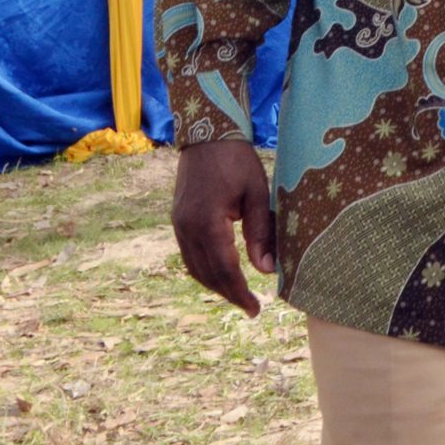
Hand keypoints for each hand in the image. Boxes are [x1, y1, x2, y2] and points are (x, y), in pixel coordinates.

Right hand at [170, 139, 275, 316]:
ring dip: (215, 285)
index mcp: (207, 222)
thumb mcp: (256, 193)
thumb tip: (266, 270)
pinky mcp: (178, 220)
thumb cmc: (236, 161)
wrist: (207, 135)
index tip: (255, 309)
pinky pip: (189, 255)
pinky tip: (221, 274)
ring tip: (239, 295)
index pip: (223, 269)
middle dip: (229, 293)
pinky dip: (205, 270)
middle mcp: (187, 228)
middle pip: (207, 273)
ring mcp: (179, 225)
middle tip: (251, 308)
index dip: (239, 292)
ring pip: (195, 267)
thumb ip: (260, 232)